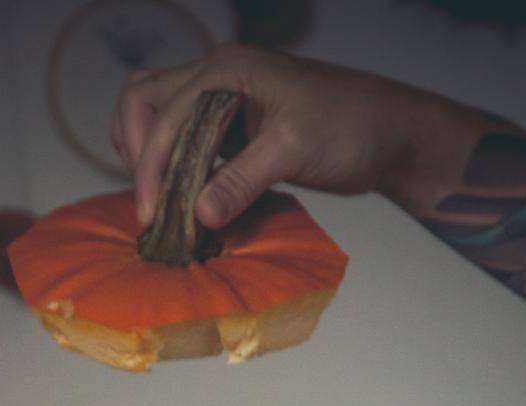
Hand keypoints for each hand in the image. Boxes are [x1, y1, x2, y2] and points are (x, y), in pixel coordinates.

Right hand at [112, 43, 484, 226]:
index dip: (150, 167)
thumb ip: (243, 180)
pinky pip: (183, 140)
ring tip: (158, 202)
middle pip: (143, 101)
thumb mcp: (294, 150)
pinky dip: (171, 167)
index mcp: (227, 69)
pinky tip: (180, 201)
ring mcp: (222, 100)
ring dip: (146, 155)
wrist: (388, 133)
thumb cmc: (350, 126)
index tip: (152, 215)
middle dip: (136, 152)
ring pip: (157, 115)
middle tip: (150, 206)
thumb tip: (199, 214)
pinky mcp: (232, 127)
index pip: (163, 114)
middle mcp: (217, 76)